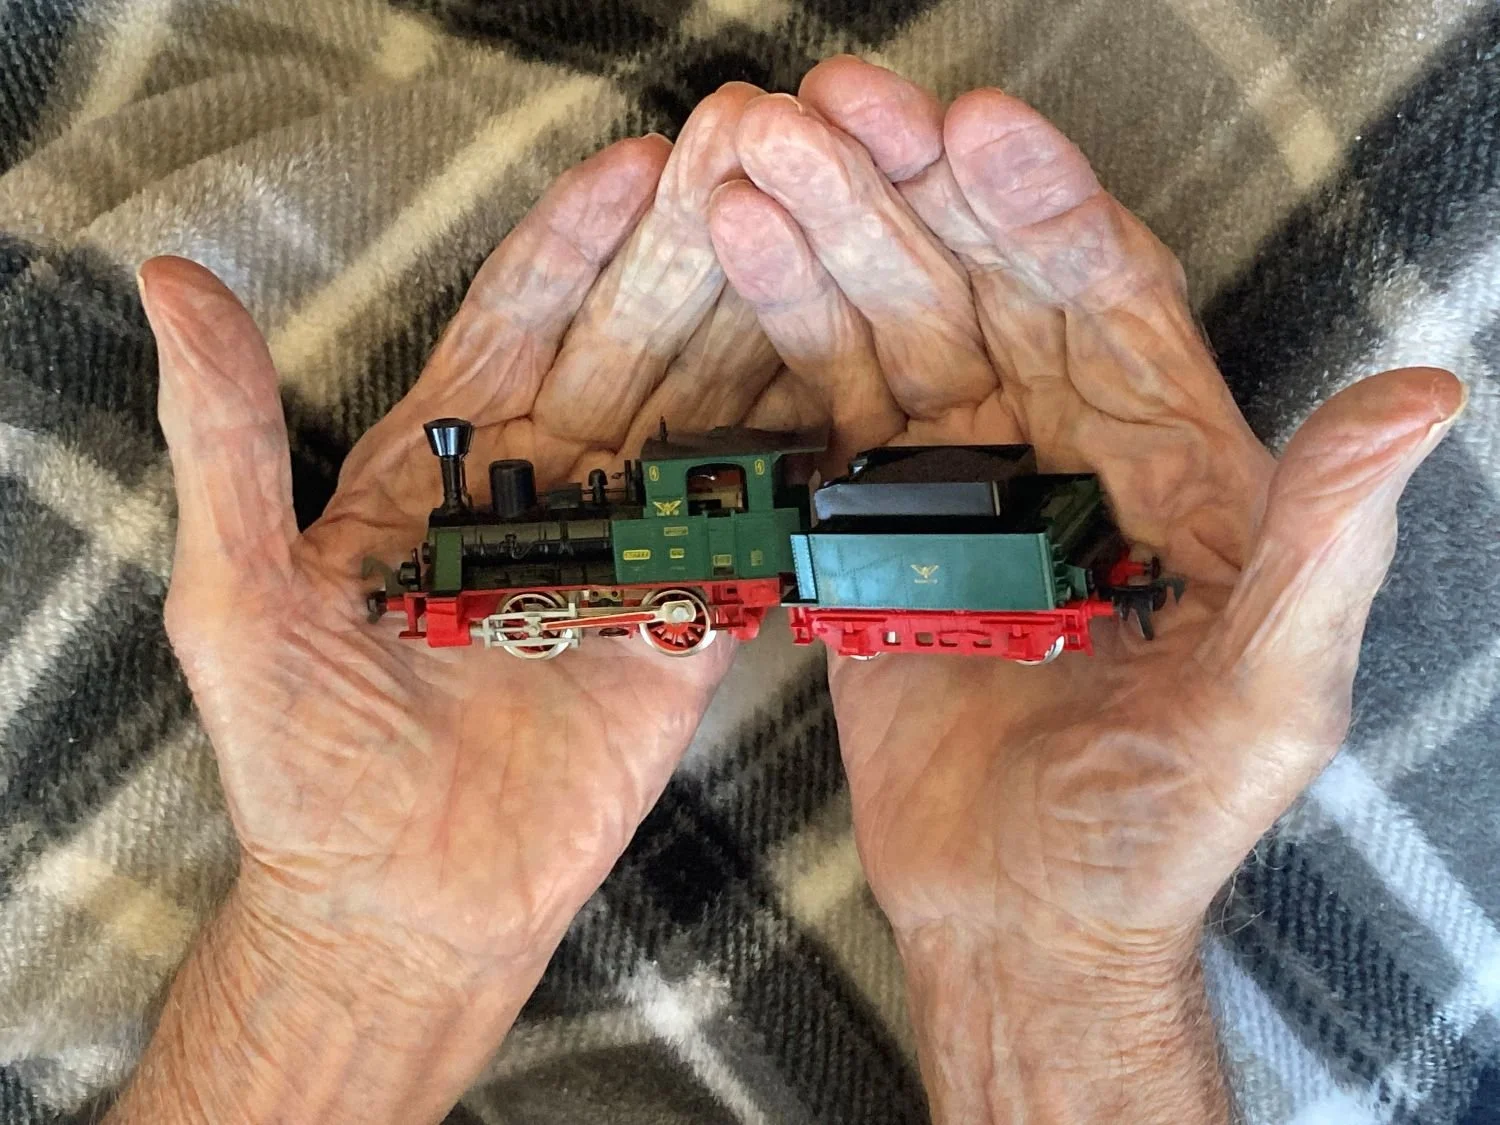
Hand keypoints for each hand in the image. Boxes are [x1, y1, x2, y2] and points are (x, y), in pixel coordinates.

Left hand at [124, 82, 784, 1123]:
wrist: (403, 902)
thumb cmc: (306, 761)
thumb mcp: (240, 596)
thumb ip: (227, 442)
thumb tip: (169, 284)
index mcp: (443, 459)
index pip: (518, 318)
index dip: (577, 238)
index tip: (641, 160)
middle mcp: (545, 489)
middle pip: (631, 349)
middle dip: (693, 258)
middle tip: (766, 166)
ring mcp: (624, 555)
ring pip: (701, 423)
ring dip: (760, 336)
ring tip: (828, 250)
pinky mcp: (685, 627)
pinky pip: (747, 533)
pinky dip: (796, 471)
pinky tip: (855, 394)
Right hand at [709, 58, 1462, 1120]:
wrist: (1023, 912)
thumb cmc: (1156, 826)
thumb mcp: (1267, 699)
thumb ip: (1326, 546)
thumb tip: (1423, 391)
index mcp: (1175, 462)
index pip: (1110, 298)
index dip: (1045, 208)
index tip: (972, 129)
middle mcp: (1069, 444)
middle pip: (987, 282)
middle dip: (909, 189)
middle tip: (828, 104)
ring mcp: (966, 476)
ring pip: (898, 322)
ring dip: (829, 231)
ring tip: (748, 151)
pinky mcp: (879, 516)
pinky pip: (833, 400)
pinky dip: (785, 324)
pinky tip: (737, 244)